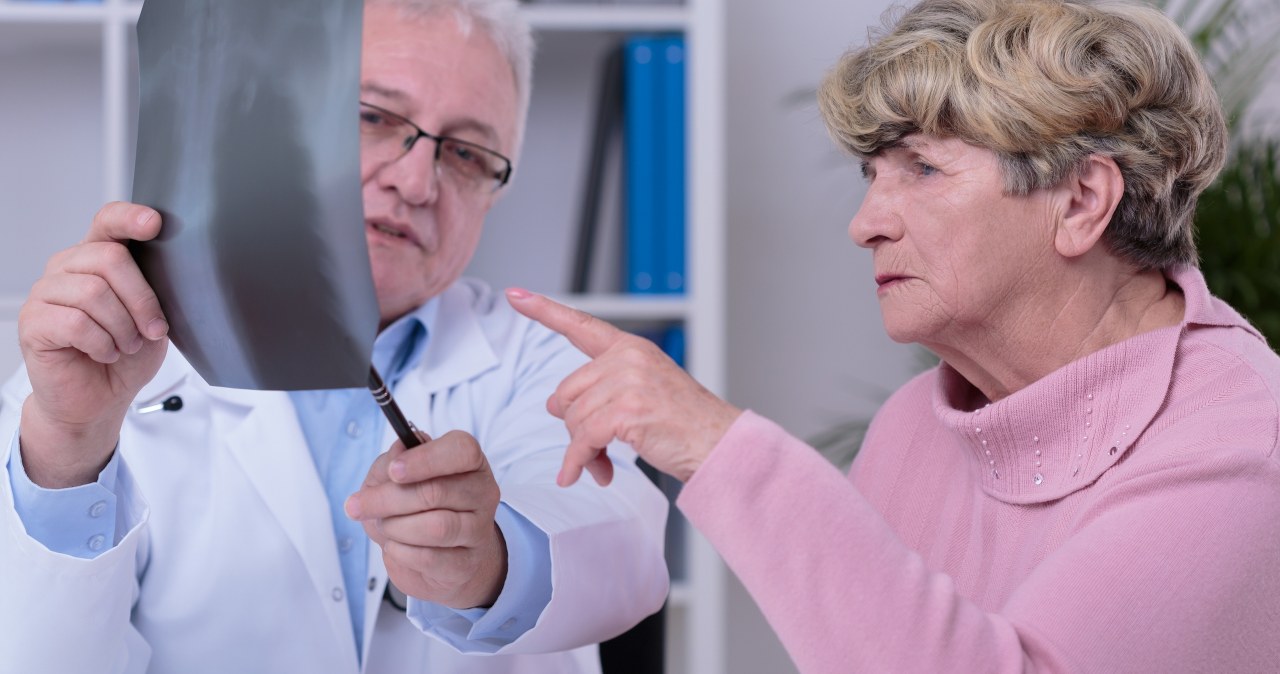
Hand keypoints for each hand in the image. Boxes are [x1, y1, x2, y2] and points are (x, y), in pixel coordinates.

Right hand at [17, 202, 168, 487]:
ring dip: (122, 327)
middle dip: (141, 299)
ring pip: (93, 292)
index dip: (130, 218)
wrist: (99, 399)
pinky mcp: (33, 322)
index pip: (108, 221)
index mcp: (97, 258)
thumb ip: (154, 289)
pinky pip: (75, 322)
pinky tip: (104, 353)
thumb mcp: (152, 318)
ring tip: (124, 346)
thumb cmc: (125, 356)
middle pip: (109, 258)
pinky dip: (101, 343)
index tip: (154, 224)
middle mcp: (67, 268)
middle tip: (151, 330)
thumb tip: (173, 268)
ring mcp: (45, 292)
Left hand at [346, 430, 506, 608]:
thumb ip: (392, 461)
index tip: (394, 471)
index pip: (462, 450)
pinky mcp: (467, 563)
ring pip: (436, 527)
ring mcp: (479, 530)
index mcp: (469, 462)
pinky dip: (401, 552)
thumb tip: (396, 453)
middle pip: (436, 491)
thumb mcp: (396, 477)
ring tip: (385, 526)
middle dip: (388, 499)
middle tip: (359, 505)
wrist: (437, 558)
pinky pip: (430, 558)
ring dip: (396, 527)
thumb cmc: (416, 508)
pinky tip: (396, 546)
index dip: (425, 459)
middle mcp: (482, 492)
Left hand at [505, 288, 741, 485]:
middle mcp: (627, 358)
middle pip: (566, 393)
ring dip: (581, 450)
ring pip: (573, 419)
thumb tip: (555, 406)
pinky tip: (579, 475)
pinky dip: (577, 462)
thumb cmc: (683, 424)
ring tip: (600, 465)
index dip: (543, 310)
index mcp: (630, 348)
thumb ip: (600, 391)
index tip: (514, 295)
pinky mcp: (627, 411)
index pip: (580, 324)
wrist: (719, 444)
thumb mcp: (641, 394)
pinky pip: (584, 440)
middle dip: (573, 427)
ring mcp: (628, 382)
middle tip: (592, 450)